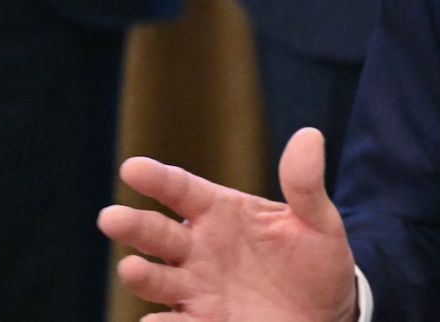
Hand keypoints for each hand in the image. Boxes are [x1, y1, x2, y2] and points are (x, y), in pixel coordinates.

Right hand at [100, 128, 360, 321]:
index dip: (158, 179)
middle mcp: (199, 249)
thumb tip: (309, 135)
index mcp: (222, 213)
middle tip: (112, 218)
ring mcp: (197, 288)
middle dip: (134, 226)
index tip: (132, 168)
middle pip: (157, 233)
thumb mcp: (318, 221)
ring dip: (141, 275)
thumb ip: (305, 184)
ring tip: (131, 268)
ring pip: (157, 279)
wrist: (327, 313)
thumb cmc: (316, 261)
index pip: (183, 190)